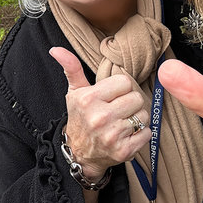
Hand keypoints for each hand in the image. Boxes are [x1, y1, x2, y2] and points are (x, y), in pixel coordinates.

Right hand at [50, 47, 150, 181]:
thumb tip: (55, 49)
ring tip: (123, 121)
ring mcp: (112, 135)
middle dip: (129, 102)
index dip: (120, 88)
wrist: (79, 153)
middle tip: (118, 109)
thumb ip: (71, 67)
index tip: (112, 96)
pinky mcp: (124, 150)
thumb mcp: (75, 91)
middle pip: (136, 98)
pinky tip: (128, 134)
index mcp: (89, 99)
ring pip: (143, 115)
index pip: (125, 82)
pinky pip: (147, 133)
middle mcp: (100, 117)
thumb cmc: (80, 117)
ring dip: (137, 118)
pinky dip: (141, 134)